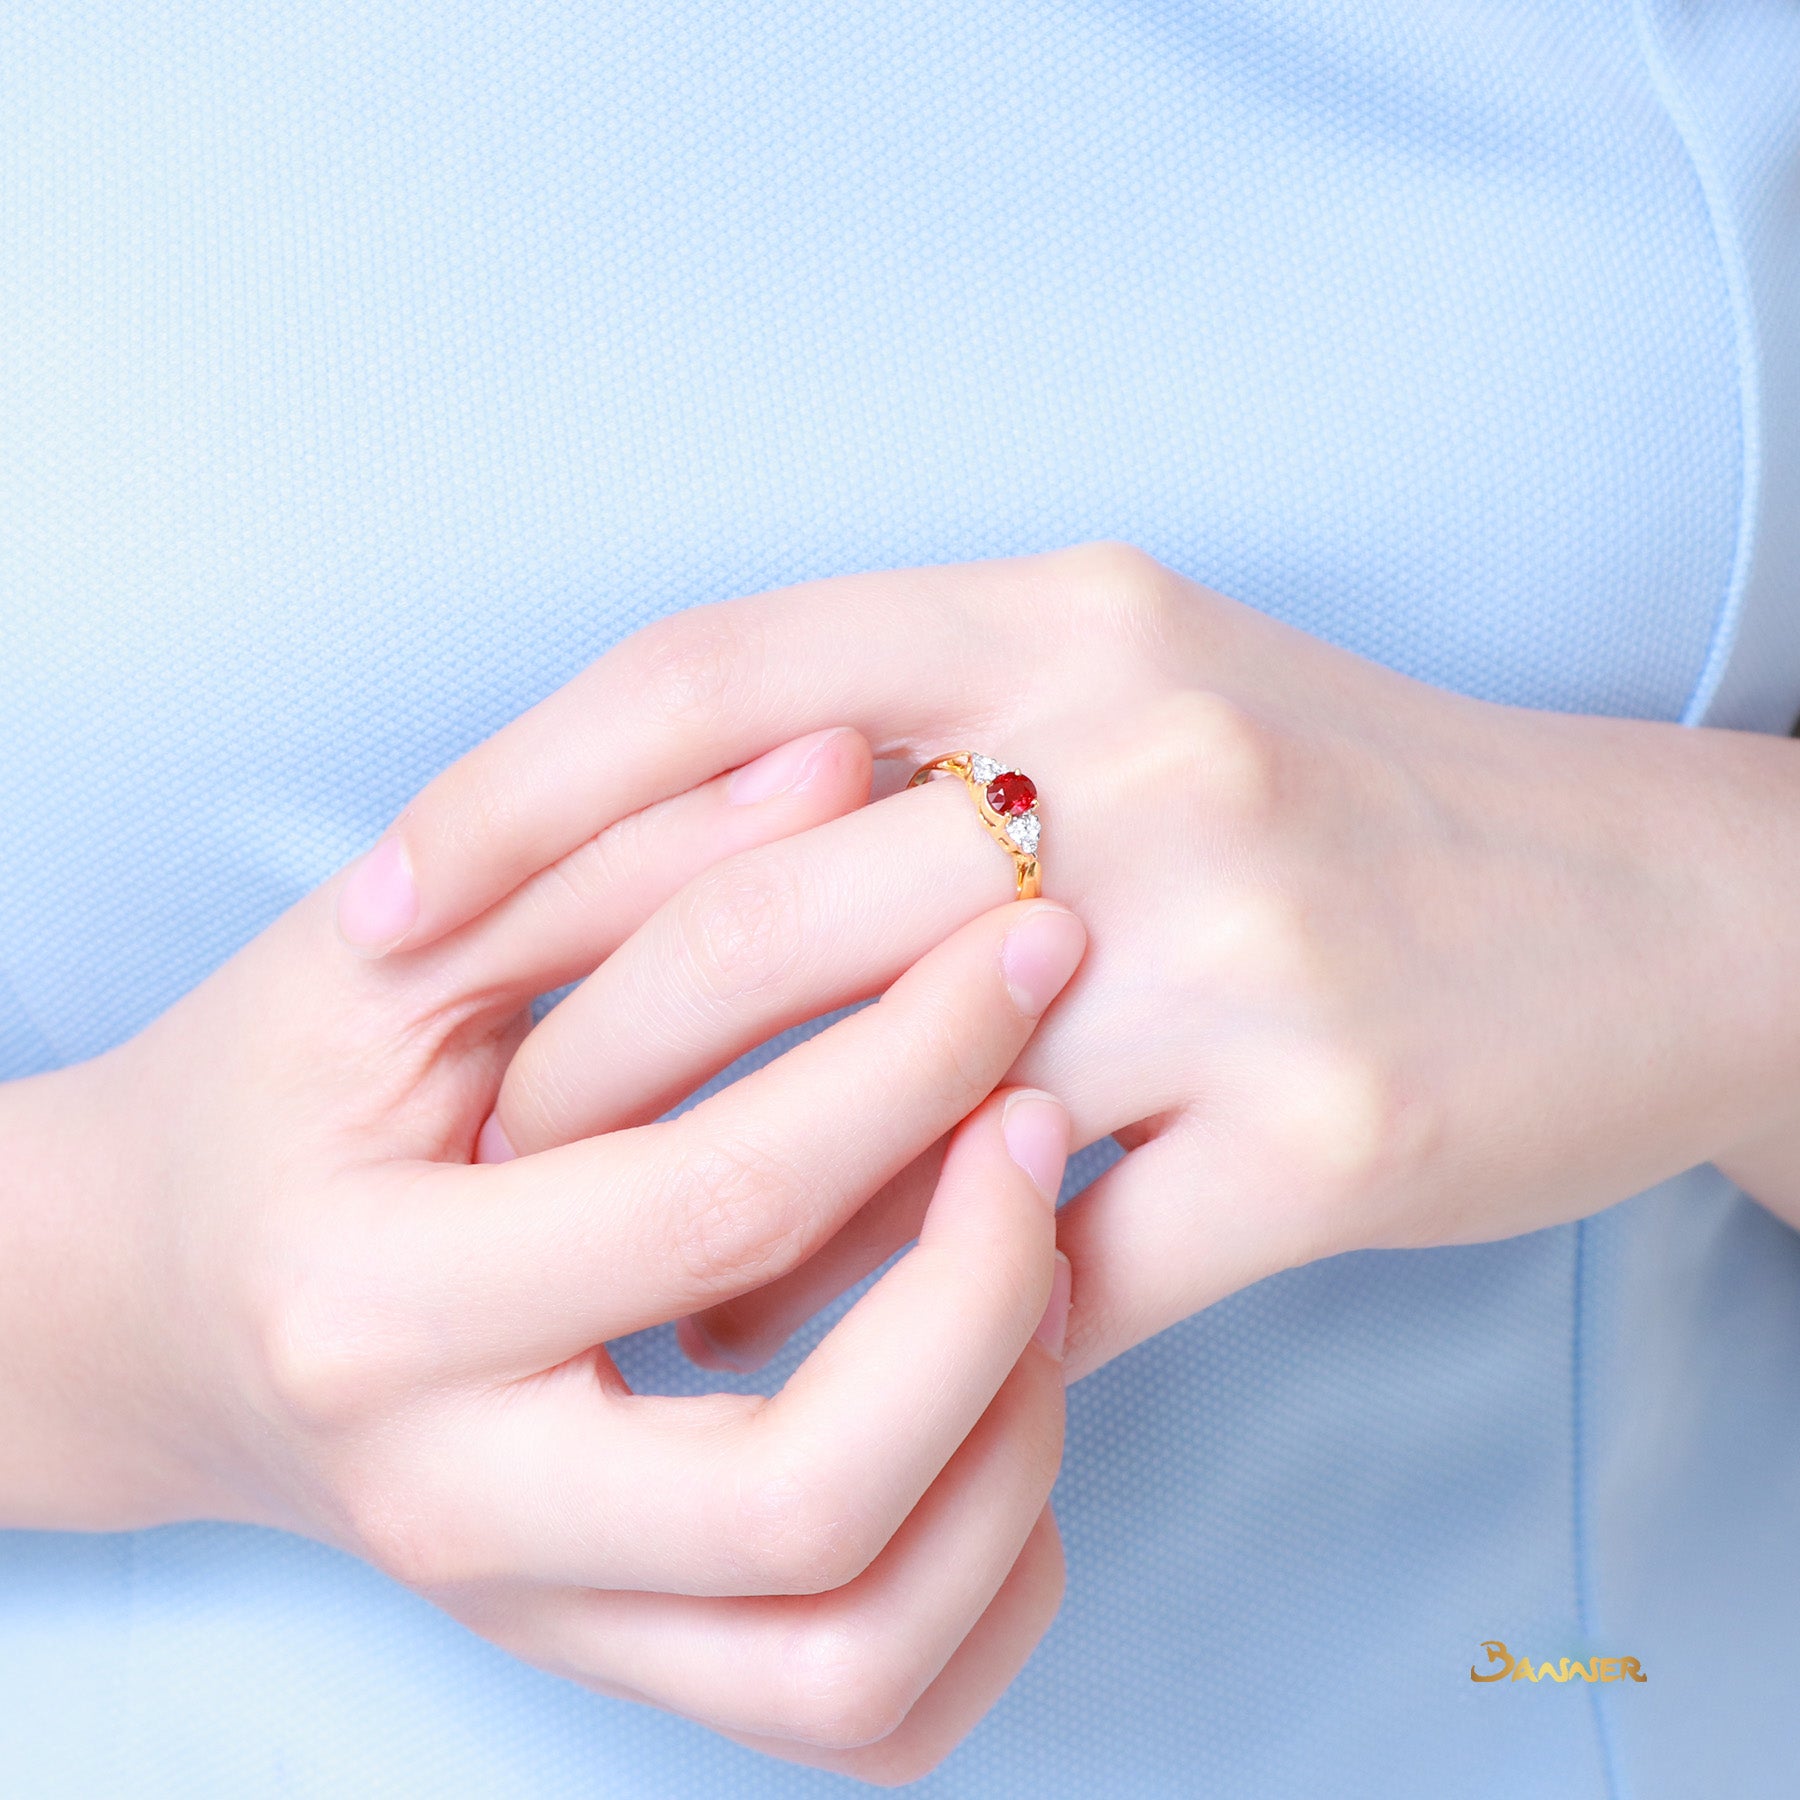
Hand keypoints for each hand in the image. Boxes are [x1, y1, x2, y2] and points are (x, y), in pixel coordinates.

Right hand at [0, 725, 1087, 1783]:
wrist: (148, 1307)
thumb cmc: (270, 1108)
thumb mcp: (394, 952)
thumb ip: (608, 855)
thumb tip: (847, 765)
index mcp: (376, 1306)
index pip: (714, 1206)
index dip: (908, 1062)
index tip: (1018, 945)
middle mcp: (456, 1505)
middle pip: (810, 1497)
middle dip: (987, 1296)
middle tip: (1043, 1128)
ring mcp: (541, 1614)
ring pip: (855, 1659)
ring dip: (1010, 1462)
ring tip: (1038, 1272)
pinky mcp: (612, 1655)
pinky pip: (857, 1706)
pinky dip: (984, 1587)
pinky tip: (1001, 1420)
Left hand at [360, 543, 1799, 1383]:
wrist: (1650, 909)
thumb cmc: (1350, 806)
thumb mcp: (1141, 695)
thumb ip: (918, 757)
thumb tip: (689, 906)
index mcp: (1070, 615)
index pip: (710, 681)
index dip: (512, 796)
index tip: (382, 912)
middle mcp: (1151, 752)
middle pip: (763, 905)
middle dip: (581, 1046)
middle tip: (481, 1143)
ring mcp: (1246, 945)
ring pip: (885, 1113)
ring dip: (739, 1217)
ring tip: (647, 1277)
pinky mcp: (1333, 1130)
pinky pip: (1050, 1259)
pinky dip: (920, 1313)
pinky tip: (855, 1341)